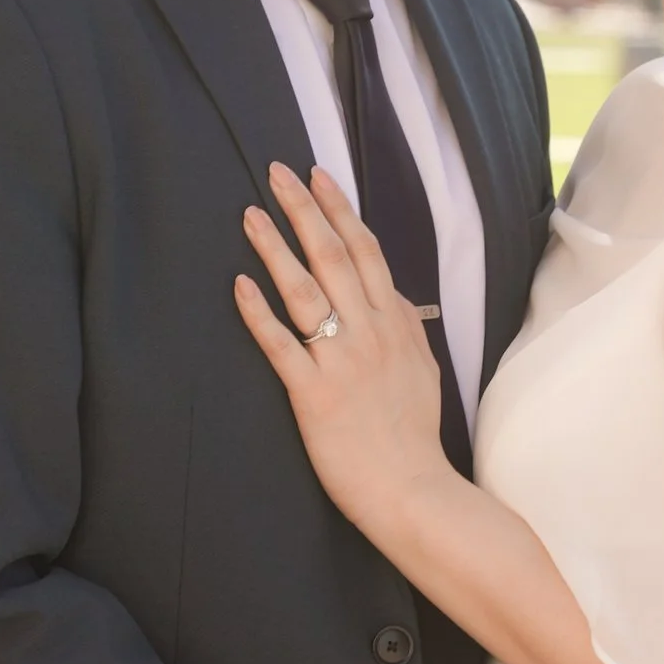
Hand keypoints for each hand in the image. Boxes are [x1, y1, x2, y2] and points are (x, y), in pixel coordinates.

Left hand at [235, 163, 449, 546]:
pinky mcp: (313, 394)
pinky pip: (282, 344)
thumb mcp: (423, 369)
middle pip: (334, 257)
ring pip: (306, 291)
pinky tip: (240, 285)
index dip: (340, 211)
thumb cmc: (413, 435)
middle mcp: (370, 333)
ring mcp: (341, 362)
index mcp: (396, 324)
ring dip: (276, 248)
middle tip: (276, 174)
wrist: (412, 489)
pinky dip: (259, 312)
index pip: (367, 252)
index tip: (318, 177)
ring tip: (251, 215)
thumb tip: (395, 299)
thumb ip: (408, 329)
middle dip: (304, 211)